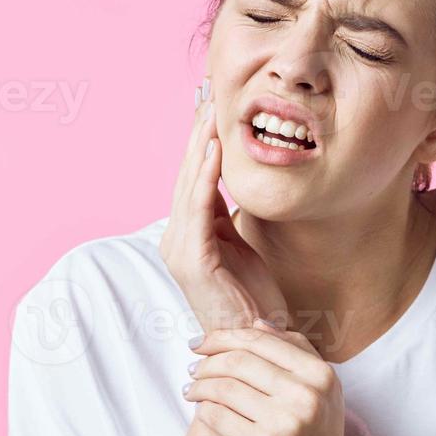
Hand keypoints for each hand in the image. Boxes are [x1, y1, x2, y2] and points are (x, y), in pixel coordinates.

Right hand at [159, 76, 288, 335]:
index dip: (201, 140)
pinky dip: (205, 179)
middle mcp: (176, 240)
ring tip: (210, 112)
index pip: (192, 177)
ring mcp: (181, 251)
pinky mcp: (194, 262)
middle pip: (186, 175)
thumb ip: (226, 216)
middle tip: (208, 93)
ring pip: (188, 187)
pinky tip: (214, 153)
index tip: (211, 104)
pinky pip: (199, 210)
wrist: (259, 342)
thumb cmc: (253, 299)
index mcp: (186, 234)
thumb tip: (227, 181)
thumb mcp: (239, 246)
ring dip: (200, 146)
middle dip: (197, 133)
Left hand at [182, 321, 365, 435]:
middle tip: (192, 368)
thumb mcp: (322, 394)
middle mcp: (307, 395)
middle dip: (206, 361)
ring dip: (199, 386)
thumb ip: (296, 354)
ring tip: (190, 390)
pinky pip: (218, 417)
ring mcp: (286, 422)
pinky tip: (200, 412)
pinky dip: (204, 412)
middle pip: (238, 361)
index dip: (223, 336)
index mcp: (322, 375)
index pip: (260, 339)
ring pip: (224, 388)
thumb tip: (258, 322)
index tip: (201, 343)